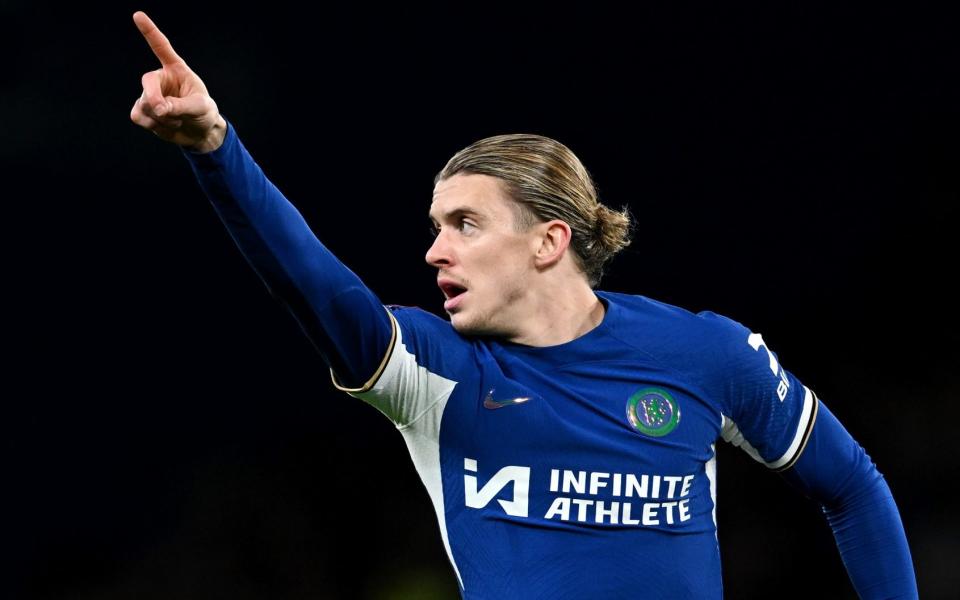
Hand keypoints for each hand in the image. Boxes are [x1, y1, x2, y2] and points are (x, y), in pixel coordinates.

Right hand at [130, 11, 225, 151]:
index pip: (161, 47)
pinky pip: (138, 117)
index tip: (138, 15)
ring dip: (161, 117)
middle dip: (154, 99)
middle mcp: (161, 80)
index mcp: (176, 70)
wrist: (200, 133)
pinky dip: (152, 125)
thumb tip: (159, 109)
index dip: (150, 32)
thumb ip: (180, 105)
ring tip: (176, 120)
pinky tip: (165, 126)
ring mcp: (150, 95)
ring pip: (144, 104)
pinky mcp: (144, 111)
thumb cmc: (203, 113)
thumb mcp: (199, 107)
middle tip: (164, 111)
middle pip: (148, 83)